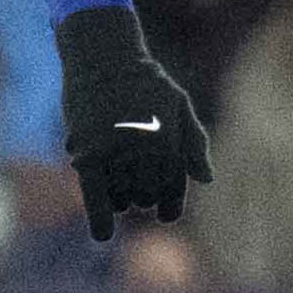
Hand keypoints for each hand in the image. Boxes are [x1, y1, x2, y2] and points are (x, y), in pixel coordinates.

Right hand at [55, 5, 211, 241]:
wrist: (102, 56)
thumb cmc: (144, 81)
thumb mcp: (178, 104)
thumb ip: (193, 142)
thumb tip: (206, 180)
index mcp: (169, 141)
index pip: (173, 187)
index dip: (171, 205)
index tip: (167, 214)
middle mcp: (143, 152)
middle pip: (146, 194)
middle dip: (144, 196)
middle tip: (135, 182)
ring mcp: (114, 154)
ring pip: (121, 197)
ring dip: (122, 199)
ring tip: (118, 184)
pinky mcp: (86, 154)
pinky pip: (95, 196)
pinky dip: (99, 218)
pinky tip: (103, 236)